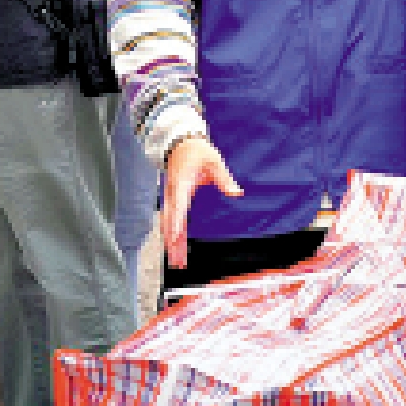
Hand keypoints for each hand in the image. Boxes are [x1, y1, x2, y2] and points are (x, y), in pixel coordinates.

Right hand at [159, 135, 242, 269]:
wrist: (180, 143)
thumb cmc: (198, 152)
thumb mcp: (214, 161)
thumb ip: (224, 178)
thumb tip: (237, 192)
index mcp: (181, 183)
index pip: (177, 205)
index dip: (175, 221)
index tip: (174, 235)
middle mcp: (172, 193)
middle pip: (169, 221)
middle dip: (172, 241)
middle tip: (176, 259)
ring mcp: (171, 198)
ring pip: (169, 224)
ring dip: (172, 242)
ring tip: (176, 261)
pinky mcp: (174, 201)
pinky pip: (173, 221)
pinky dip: (174, 235)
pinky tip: (177, 250)